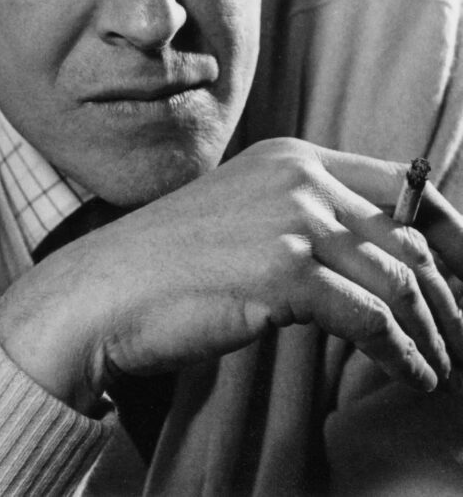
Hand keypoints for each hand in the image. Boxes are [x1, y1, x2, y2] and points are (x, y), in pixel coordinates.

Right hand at [0, 139, 462, 413]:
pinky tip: (412, 378)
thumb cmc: (173, 263)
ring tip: (440, 368)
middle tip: (462, 334)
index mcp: (291, 155)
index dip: (447, 229)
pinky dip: (403, 355)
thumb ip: (307, 219)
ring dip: (432, 333)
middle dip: (448, 293)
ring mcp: (291, 218)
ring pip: (399, 279)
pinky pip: (373, 320)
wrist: (106, 290)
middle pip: (408, 234)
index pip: (401, 182)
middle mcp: (298, 175)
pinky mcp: (285, 270)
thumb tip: (379, 256)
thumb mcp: (247, 216)